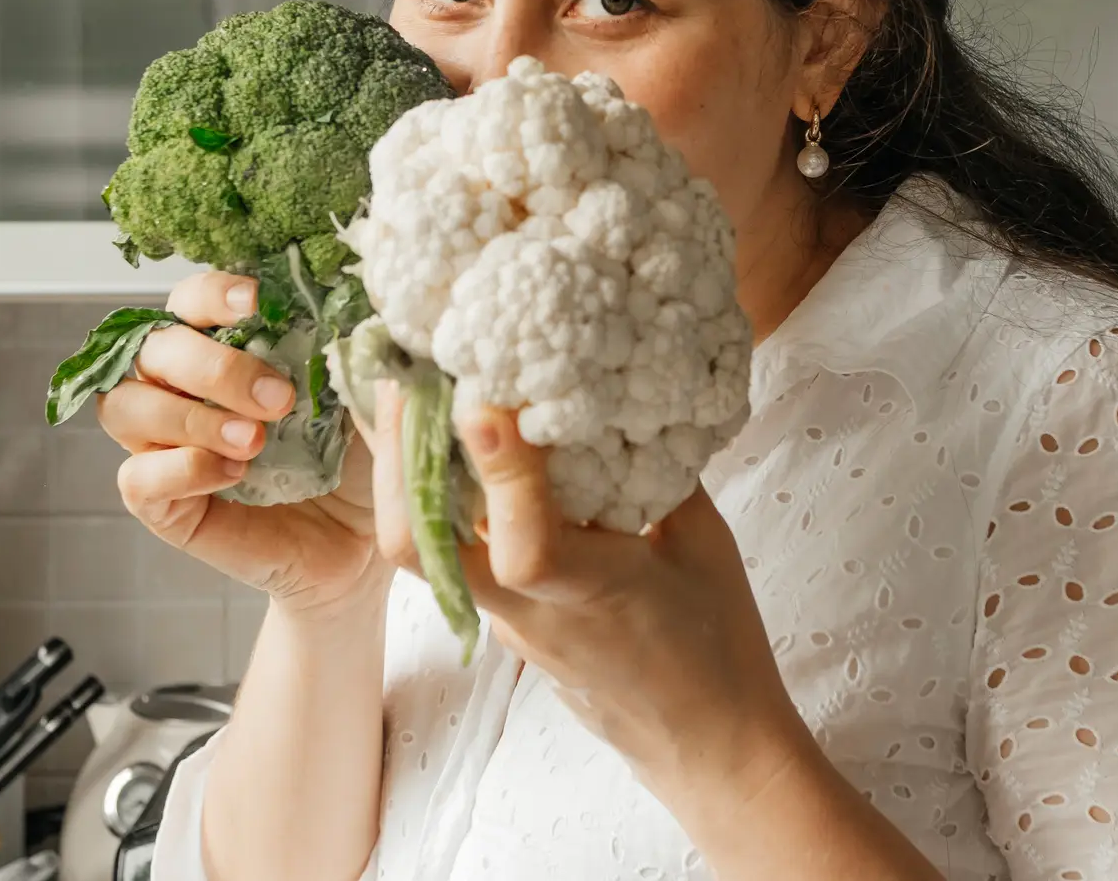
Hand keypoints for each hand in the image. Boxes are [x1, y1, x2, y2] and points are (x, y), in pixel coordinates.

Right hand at [98, 270, 389, 612]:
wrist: (362, 541)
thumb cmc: (355, 457)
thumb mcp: (359, 397)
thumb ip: (344, 353)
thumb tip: (352, 312)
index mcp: (224, 346)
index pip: (188, 301)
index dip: (210, 294)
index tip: (256, 303)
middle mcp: (182, 389)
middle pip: (151, 349)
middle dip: (211, 366)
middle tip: (277, 399)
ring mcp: (165, 446)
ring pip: (124, 407)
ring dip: (189, 418)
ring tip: (254, 442)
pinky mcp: (166, 506)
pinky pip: (135, 479)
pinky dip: (180, 470)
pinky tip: (232, 476)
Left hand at [365, 386, 810, 817]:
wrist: (705, 743)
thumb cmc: (718, 642)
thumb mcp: (704, 542)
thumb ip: (654, 469)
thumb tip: (616, 392)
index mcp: (594, 597)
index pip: (527, 546)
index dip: (501, 473)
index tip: (483, 404)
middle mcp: (530, 614)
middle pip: (423, 548)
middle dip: (400, 460)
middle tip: (405, 375)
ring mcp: (507, 621)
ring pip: (428, 548)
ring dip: (407, 471)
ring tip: (414, 388)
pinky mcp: (504, 618)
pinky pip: (455, 552)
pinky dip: (441, 496)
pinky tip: (450, 444)